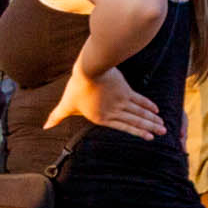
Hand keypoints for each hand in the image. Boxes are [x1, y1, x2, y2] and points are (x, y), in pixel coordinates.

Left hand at [46, 64, 164, 138]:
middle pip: (135, 121)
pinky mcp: (126, 90)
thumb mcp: (66, 104)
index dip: (137, 132)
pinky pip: (140, 100)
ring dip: (152, 119)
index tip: (150, 138)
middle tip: (163, 132)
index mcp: (101, 118)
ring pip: (140, 113)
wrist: (89, 70)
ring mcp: (122, 102)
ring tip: (163, 125)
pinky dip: (148, 105)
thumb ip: (57, 116)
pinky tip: (156, 109)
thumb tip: (45, 126)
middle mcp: (114, 112)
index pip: (123, 127)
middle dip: (150, 128)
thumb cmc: (76, 87)